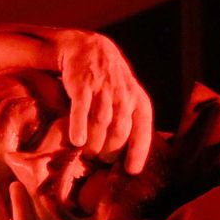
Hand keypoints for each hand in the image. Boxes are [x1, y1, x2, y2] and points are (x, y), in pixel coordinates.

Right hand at [52, 29, 153, 173]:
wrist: (89, 48)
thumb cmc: (109, 82)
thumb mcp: (127, 98)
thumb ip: (129, 122)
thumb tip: (125, 158)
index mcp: (138, 101)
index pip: (143, 130)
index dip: (138, 152)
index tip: (132, 171)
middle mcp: (123, 96)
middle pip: (120, 132)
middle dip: (109, 151)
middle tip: (98, 160)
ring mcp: (103, 90)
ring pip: (102, 123)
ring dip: (94, 143)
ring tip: (87, 154)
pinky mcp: (83, 85)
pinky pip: (82, 109)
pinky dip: (79, 126)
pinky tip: (77, 141)